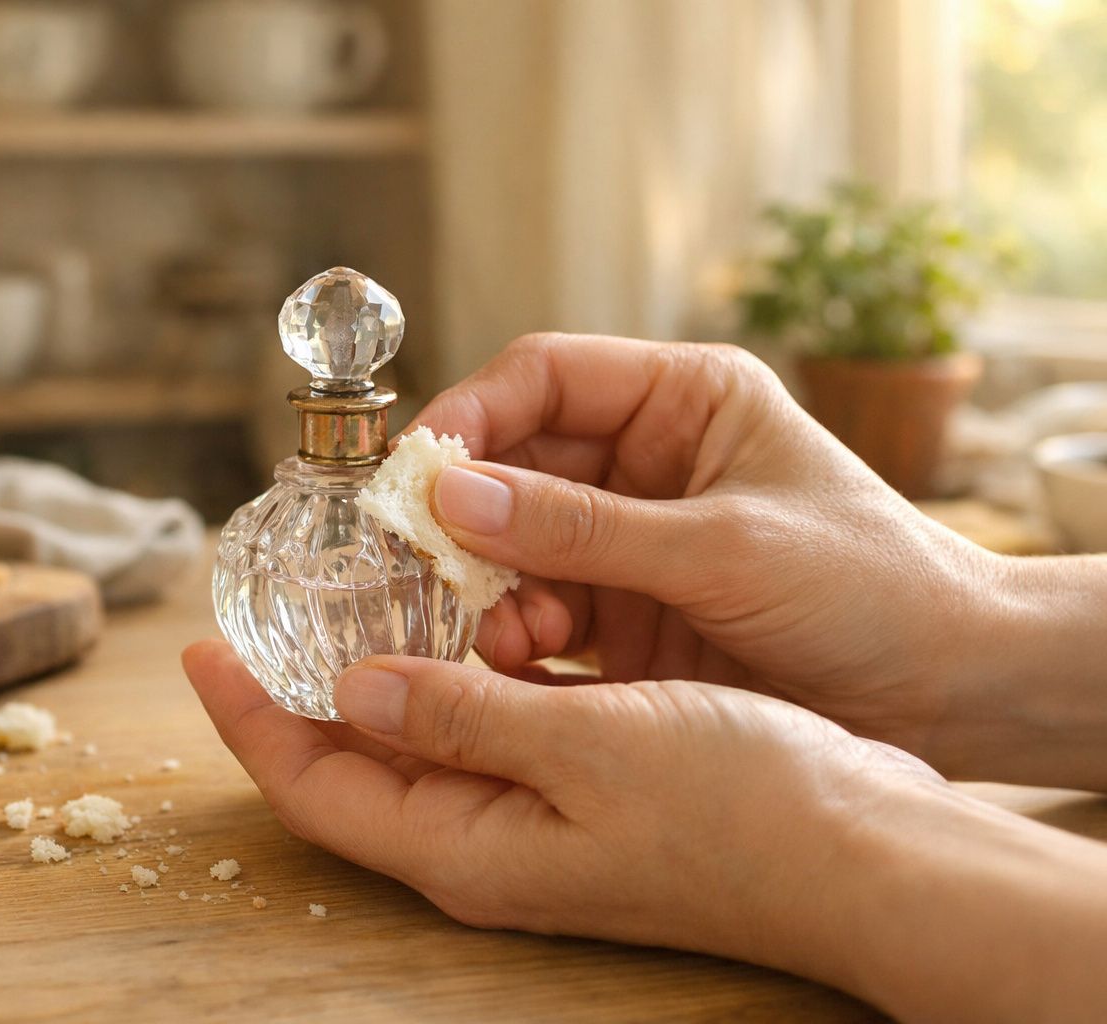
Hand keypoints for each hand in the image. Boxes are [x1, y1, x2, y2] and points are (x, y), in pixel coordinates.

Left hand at [183, 640, 1106, 1021]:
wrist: (868, 852)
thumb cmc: (741, 808)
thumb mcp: (587, 750)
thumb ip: (463, 719)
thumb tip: (354, 691)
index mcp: (467, 849)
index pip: (314, 786)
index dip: (248, 718)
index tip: (200, 645)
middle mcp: (487, 842)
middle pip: (355, 764)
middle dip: (303, 688)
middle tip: (276, 603)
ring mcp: (536, 818)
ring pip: (425, 737)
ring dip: (389, 666)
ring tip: (367, 582)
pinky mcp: (583, 786)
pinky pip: (491, 724)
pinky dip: (466, 669)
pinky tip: (474, 606)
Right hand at [408, 333, 1001, 772]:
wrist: (948, 689)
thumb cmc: (869, 586)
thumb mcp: (722, 548)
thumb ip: (584, 528)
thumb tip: (454, 496)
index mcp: (682, 399)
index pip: (545, 377)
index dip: (471, 415)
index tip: (415, 472)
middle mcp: (644, 458)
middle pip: (515, 462)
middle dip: (465, 514)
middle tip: (413, 564)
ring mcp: (630, 537)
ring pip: (516, 541)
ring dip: (487, 584)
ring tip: (479, 631)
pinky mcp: (627, 610)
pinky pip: (542, 606)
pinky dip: (516, 632)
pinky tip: (515, 661)